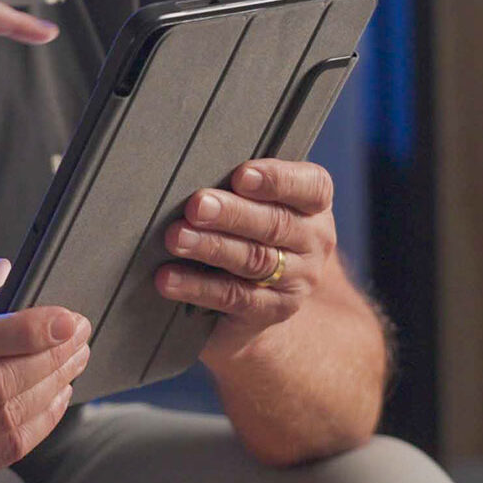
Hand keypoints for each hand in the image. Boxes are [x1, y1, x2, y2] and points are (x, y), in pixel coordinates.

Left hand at [154, 159, 339, 359]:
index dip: (277, 180)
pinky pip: (234, 296)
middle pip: (275, 224)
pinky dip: (198, 287)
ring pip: (254, 260)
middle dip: (231, 213)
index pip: (312, 187)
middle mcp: (313, 242)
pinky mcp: (272, 310)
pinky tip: (169, 279)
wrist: (264, 296)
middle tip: (196, 206)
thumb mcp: (255, 203)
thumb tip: (190, 172)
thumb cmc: (251, 229)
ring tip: (176, 238)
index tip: (241, 176)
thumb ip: (237, 188)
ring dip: (211, 247)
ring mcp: (297, 280)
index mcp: (313, 206)